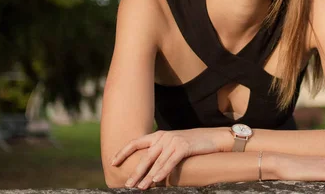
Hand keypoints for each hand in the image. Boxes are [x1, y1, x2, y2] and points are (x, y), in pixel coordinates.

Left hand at [110, 128, 225, 189]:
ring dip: (148, 176)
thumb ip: (160, 152)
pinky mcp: (183, 147)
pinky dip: (162, 172)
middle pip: (145, 156)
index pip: (135, 142)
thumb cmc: (191, 144)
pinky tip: (156, 180)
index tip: (112, 162)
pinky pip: (170, 162)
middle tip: (127, 184)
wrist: (212, 137)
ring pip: (157, 162)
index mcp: (158, 135)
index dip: (123, 152)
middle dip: (135, 172)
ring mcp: (173, 141)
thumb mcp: (172, 144)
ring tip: (140, 187)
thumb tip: (147, 168)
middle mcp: (163, 137)